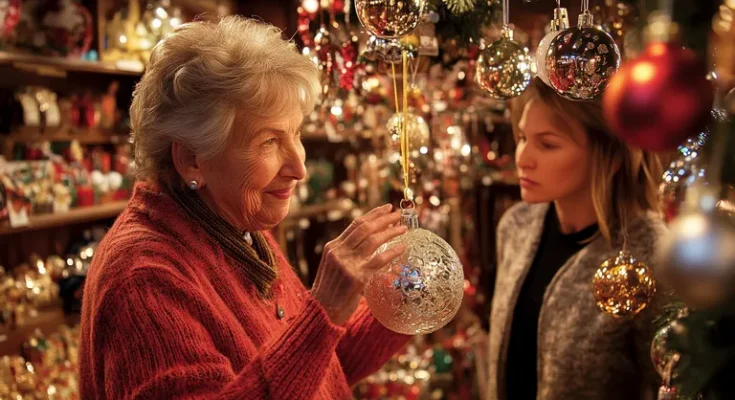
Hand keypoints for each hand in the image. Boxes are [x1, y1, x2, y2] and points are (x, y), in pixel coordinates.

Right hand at [311, 204, 407, 324]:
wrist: (321, 313)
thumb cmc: (331, 292)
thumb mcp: (334, 268)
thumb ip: (347, 255)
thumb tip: (370, 244)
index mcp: (333, 247)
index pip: (355, 225)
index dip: (373, 214)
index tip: (386, 208)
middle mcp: (338, 252)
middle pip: (365, 228)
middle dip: (384, 218)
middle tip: (398, 214)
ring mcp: (347, 264)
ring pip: (373, 240)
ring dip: (390, 232)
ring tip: (403, 228)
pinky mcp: (357, 278)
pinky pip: (379, 260)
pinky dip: (393, 252)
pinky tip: (403, 247)